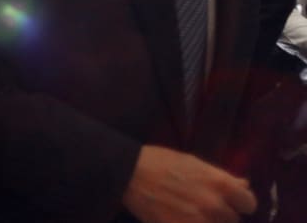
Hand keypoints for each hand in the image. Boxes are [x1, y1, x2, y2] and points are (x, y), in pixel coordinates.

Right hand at [122, 145, 256, 222]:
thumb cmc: (160, 161)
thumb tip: (244, 184)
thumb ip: (221, 176)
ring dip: (208, 222)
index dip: (240, 202)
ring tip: (192, 214)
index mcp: (220, 183)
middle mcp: (214, 205)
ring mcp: (198, 221)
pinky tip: (182, 218)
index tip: (232, 202)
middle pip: (233, 220)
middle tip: (205, 207)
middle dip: (222, 214)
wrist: (129, 173)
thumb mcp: (193, 162)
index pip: (249, 203)